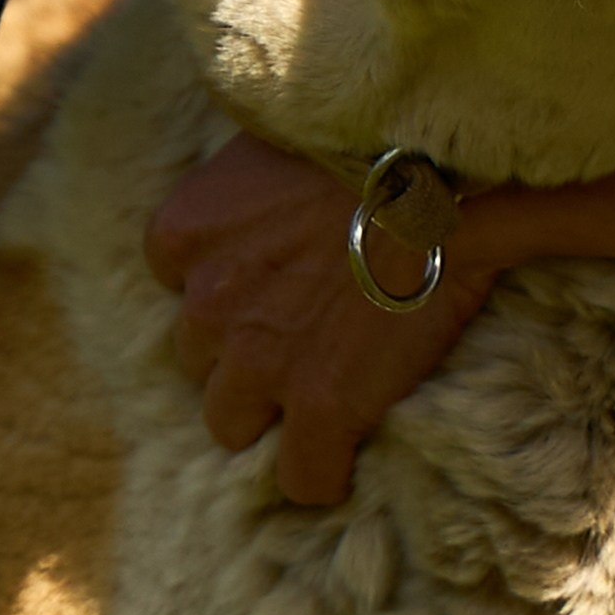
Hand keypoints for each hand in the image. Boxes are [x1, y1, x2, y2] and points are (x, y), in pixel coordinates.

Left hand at [145, 132, 497, 506]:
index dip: (228, 285)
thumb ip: (249, 183)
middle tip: (303, 331)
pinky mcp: (322, 408)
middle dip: (242, 350)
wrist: (439, 179)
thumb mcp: (277, 138)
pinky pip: (304, 477)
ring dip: (270, 410)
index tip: (273, 277)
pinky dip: (323, 473)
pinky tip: (348, 453)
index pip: (175, 281)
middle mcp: (207, 302)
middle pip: (199, 356)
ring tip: (322, 391)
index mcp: (185, 232)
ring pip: (230, 422)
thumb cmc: (372, 141)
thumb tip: (268, 194)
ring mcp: (260, 362)